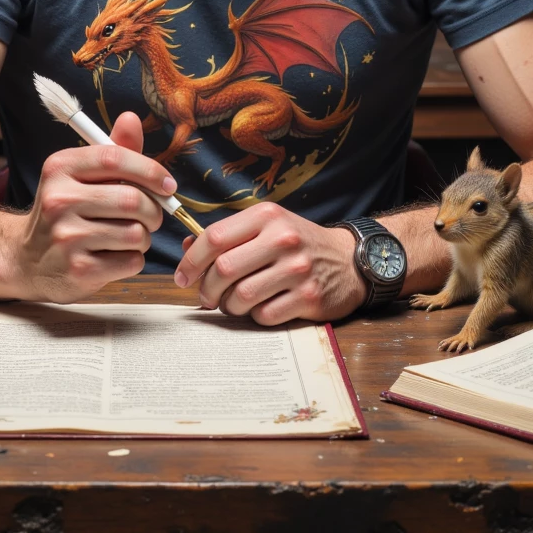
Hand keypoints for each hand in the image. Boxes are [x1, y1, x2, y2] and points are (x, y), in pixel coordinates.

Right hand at [16, 112, 174, 301]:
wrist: (28, 259)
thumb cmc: (67, 211)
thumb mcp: (82, 176)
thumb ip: (112, 151)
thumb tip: (131, 118)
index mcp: (60, 168)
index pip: (114, 158)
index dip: (150, 170)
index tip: (168, 185)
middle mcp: (59, 200)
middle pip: (132, 200)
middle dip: (154, 210)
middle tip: (151, 215)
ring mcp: (66, 237)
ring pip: (136, 233)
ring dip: (143, 237)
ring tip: (129, 236)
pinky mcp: (78, 270)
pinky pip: (131, 261)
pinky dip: (133, 259)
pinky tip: (116, 255)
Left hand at [172, 205, 366, 325]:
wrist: (349, 260)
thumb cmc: (298, 243)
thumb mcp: (266, 228)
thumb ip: (228, 237)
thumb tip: (187, 249)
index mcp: (267, 216)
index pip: (214, 237)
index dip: (191, 261)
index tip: (183, 277)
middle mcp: (282, 239)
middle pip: (224, 269)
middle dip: (207, 289)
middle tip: (206, 297)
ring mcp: (298, 269)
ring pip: (241, 296)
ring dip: (229, 306)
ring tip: (234, 303)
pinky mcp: (309, 297)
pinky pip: (265, 315)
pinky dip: (256, 316)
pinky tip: (262, 308)